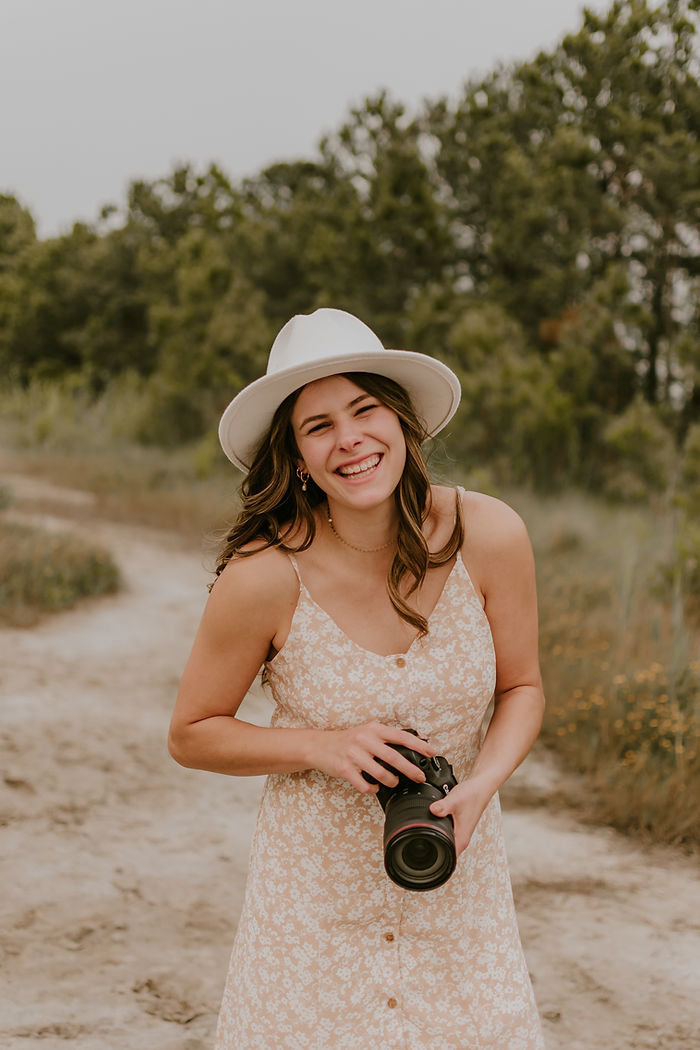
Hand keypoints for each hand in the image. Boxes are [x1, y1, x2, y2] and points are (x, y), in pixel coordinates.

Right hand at [316, 722, 435, 794]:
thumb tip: (417, 740)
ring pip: (380, 774)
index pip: (400, 736)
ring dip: (391, 781)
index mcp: (373, 729)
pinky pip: (364, 785)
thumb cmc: (349, 740)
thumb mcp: (368, 731)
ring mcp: (353, 755)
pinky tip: (374, 787)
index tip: (431, 752)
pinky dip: (372, 789)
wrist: (320, 746)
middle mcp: (364, 739)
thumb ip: (387, 736)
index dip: (418, 745)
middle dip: (410, 769)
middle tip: (419, 777)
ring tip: (393, 782)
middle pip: (393, 757)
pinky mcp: (345, 769)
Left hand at [429, 776, 493, 855]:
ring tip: (422, 835)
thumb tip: (433, 810)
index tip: (424, 858)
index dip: (436, 861)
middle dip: (432, 852)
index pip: (449, 859)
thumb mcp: (455, 800)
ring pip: (445, 843)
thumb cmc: (473, 794)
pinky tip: (432, 824)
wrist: (481, 786)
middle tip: (417, 847)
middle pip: (445, 853)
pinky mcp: (458, 826)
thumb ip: (443, 806)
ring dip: (435, 841)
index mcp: (462, 838)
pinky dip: (439, 831)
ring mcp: (460, 832)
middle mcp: (462, 838)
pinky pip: (446, 834)